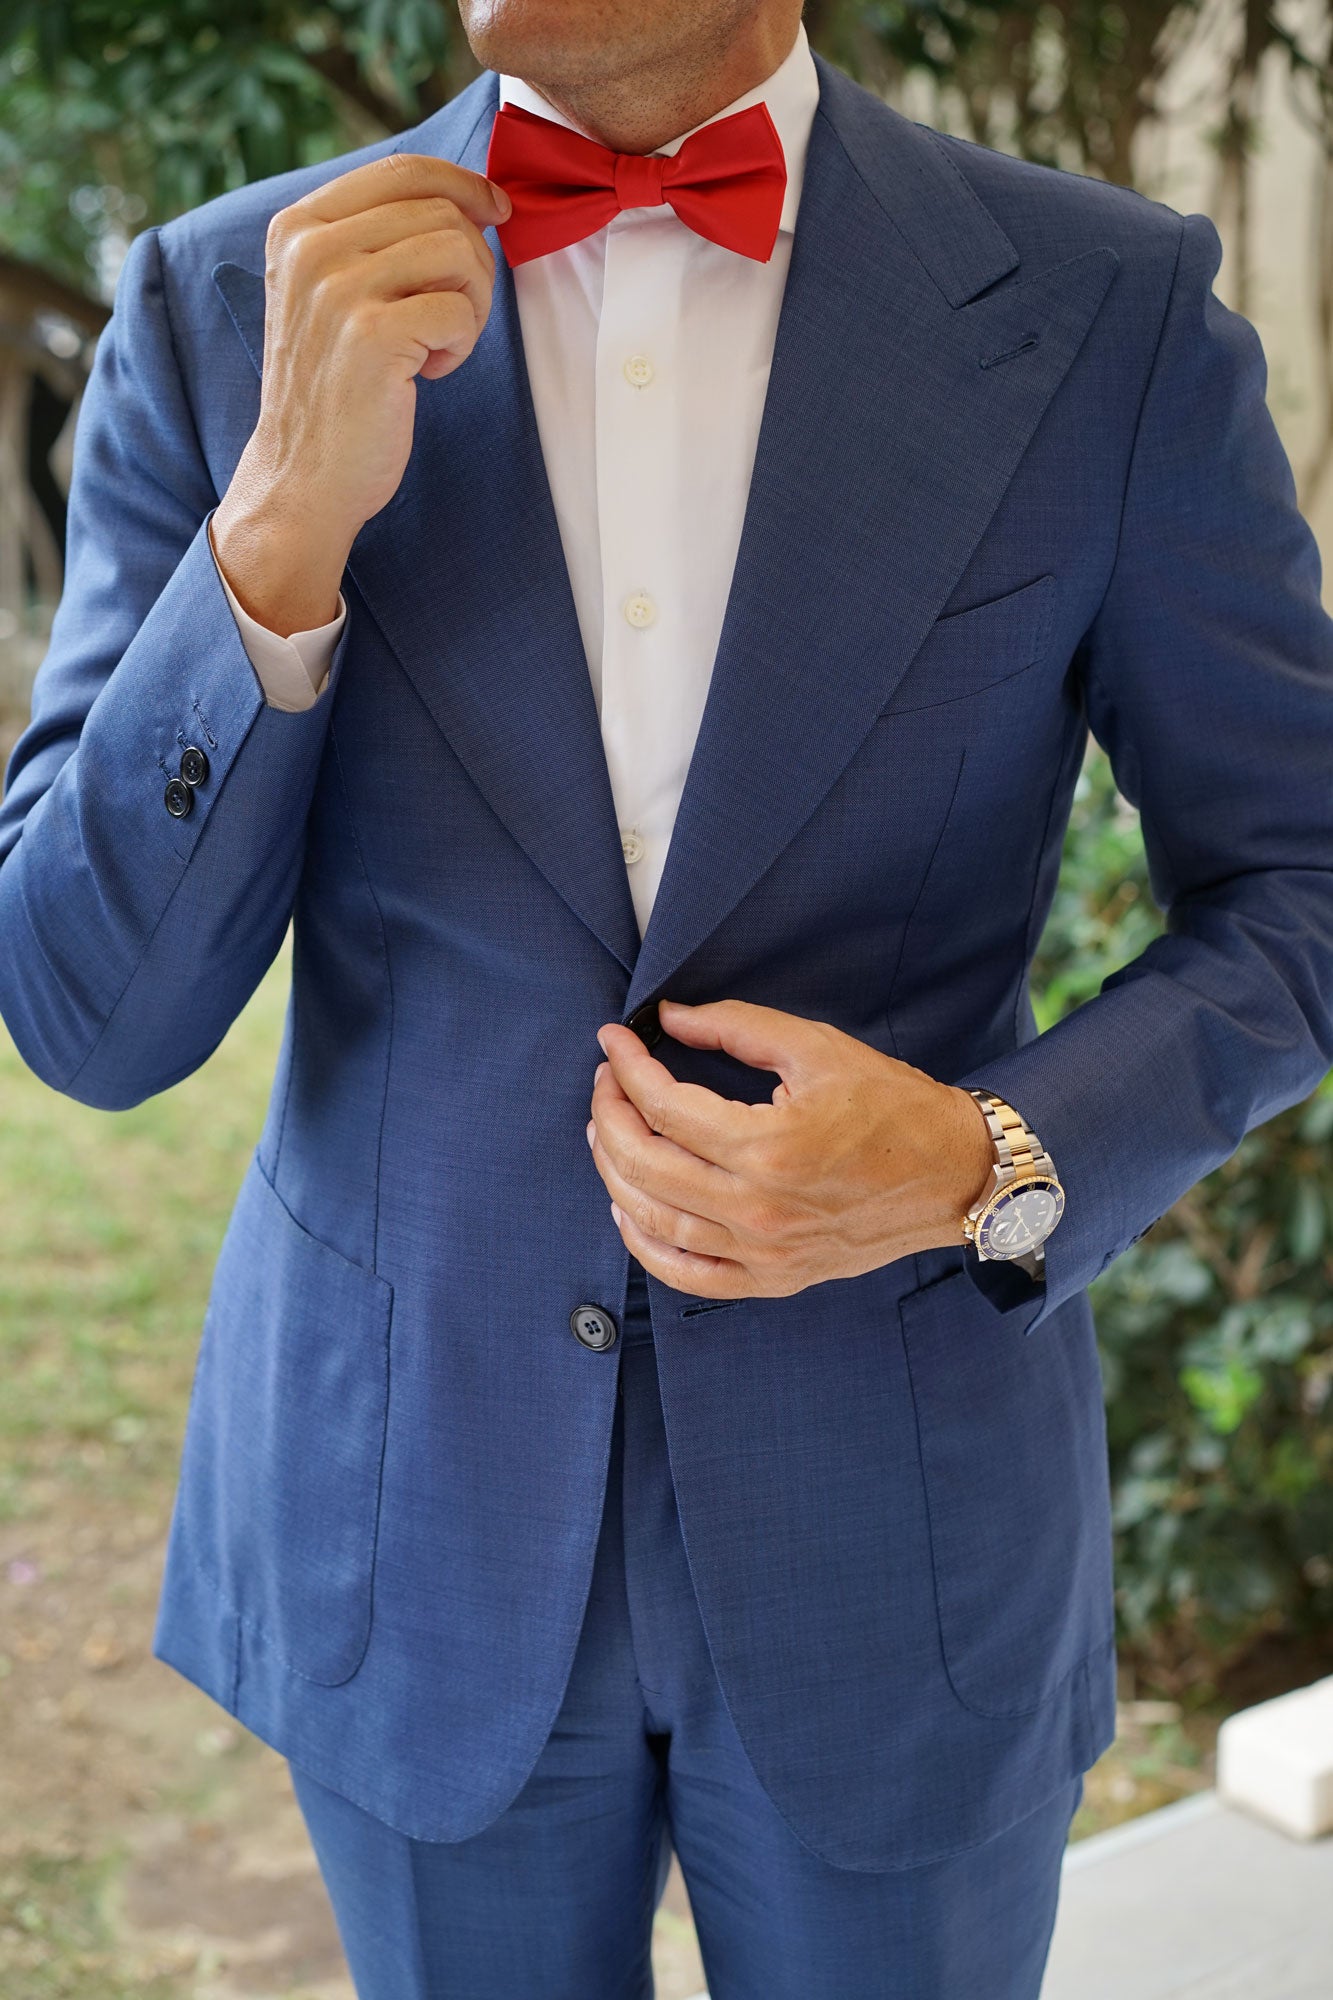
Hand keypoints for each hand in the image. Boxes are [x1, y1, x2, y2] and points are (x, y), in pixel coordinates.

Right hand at [212, 153, 510, 633]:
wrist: (302, 477)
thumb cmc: (334, 391)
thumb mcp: (332, 295)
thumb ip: (377, 241)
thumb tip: (471, 197)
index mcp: (298, 226)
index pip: (403, 169)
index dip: (465, 183)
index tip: (495, 209)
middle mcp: (310, 248)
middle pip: (441, 210)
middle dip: (472, 265)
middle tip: (453, 319)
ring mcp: (337, 289)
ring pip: (458, 251)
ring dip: (470, 304)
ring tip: (438, 346)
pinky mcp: (371, 335)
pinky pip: (459, 309)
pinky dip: (461, 345)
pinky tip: (429, 372)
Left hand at [586, 999, 996, 1297]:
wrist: (953, 1174)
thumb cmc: (893, 1107)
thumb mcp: (817, 1048)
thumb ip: (736, 1025)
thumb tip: (669, 1018)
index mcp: (770, 1146)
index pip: (665, 1107)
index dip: (627, 1068)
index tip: (614, 1042)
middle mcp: (760, 1208)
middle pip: (645, 1165)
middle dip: (610, 1115)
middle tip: (607, 1083)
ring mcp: (764, 1252)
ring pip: (653, 1222)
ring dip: (615, 1174)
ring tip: (608, 1133)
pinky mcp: (774, 1278)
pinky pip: (688, 1276)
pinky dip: (645, 1245)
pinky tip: (629, 1210)